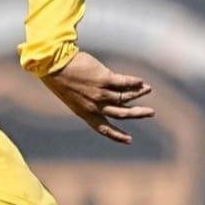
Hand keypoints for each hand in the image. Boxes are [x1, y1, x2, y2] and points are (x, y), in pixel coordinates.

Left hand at [40, 51, 154, 143]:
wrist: (53, 64)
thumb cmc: (60, 78)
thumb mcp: (73, 95)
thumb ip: (89, 100)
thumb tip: (106, 97)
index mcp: (85, 113)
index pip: (104, 128)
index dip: (117, 135)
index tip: (129, 140)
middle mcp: (95, 105)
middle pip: (122, 113)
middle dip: (138, 114)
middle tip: (151, 112)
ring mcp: (101, 93)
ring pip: (125, 97)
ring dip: (138, 93)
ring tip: (147, 89)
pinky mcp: (104, 78)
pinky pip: (123, 82)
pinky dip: (134, 82)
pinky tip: (141, 81)